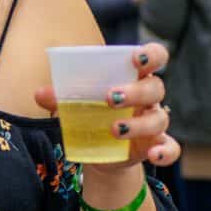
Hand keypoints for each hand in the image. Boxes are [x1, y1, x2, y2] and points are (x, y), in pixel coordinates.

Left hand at [35, 42, 180, 168]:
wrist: (100, 149)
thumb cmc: (91, 112)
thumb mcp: (76, 102)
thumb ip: (60, 97)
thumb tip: (38, 94)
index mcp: (134, 75)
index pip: (155, 56)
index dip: (151, 54)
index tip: (136, 58)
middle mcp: (149, 97)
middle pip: (155, 87)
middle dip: (135, 91)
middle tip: (110, 98)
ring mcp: (155, 121)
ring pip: (159, 118)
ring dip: (139, 124)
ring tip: (114, 129)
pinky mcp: (155, 146)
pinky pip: (171, 148)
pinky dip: (165, 152)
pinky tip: (152, 155)